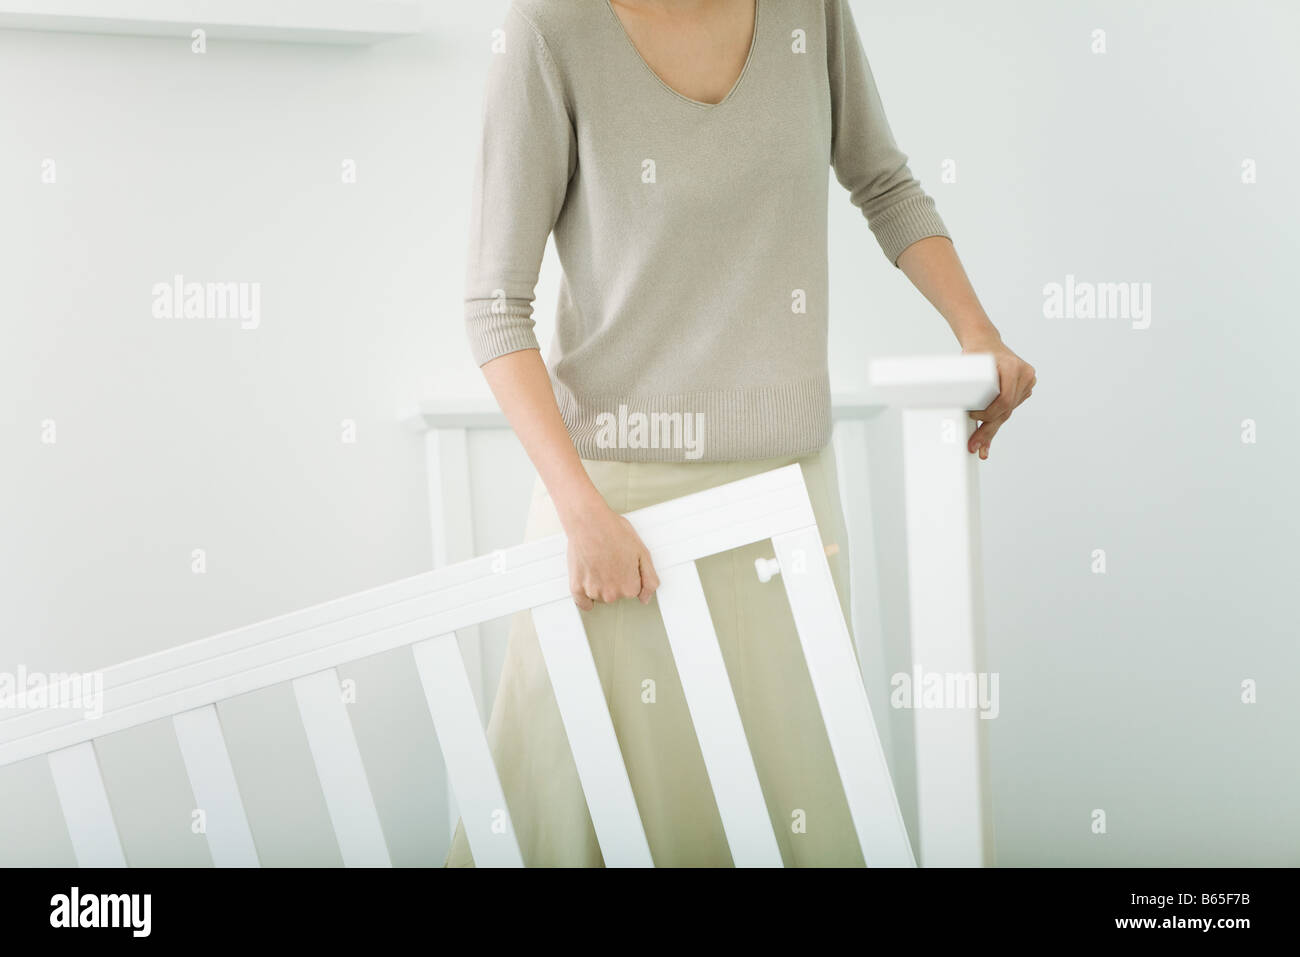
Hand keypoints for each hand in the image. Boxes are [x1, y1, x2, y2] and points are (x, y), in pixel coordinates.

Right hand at [565, 502, 659, 609]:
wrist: (589, 522)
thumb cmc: (614, 532)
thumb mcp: (643, 553)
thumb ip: (649, 579)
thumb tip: (646, 598)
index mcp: (629, 587)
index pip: (633, 591)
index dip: (630, 575)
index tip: (625, 562)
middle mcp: (611, 595)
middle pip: (616, 594)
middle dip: (615, 580)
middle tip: (611, 560)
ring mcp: (593, 592)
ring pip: (600, 596)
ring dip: (600, 585)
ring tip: (598, 563)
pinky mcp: (576, 588)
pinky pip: (583, 603)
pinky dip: (585, 595)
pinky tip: (588, 579)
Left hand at [962, 337, 1035, 458]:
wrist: (985, 342)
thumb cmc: (975, 354)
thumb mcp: (969, 365)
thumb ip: (966, 383)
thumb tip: (950, 403)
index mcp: (1012, 367)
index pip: (1004, 400)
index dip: (988, 413)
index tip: (972, 417)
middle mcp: (1024, 374)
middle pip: (1006, 409)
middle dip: (988, 430)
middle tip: (975, 446)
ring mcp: (1027, 381)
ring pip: (1007, 412)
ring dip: (992, 429)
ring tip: (979, 446)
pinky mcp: (1025, 388)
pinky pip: (1010, 409)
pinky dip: (997, 422)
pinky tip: (988, 440)